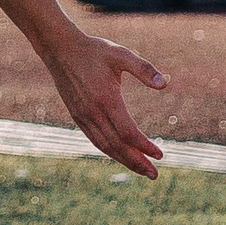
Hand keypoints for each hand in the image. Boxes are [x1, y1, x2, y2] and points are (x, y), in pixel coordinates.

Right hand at [42, 28, 166, 177]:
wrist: (60, 49)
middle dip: (137, 162)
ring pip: (105, 146)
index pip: (128, 132)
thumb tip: (165, 84)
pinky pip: (95, 140)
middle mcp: (93, 112)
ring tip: (141, 170)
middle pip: (117, 146)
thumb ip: (143, 69)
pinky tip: (120, 154)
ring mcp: (83, 117)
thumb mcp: (121, 54)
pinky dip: (110, 151)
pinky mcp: (77, 116)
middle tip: (154, 175)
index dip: (144, 146)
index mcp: (106, 99)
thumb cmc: (93, 50)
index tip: (160, 154)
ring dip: (124, 160)